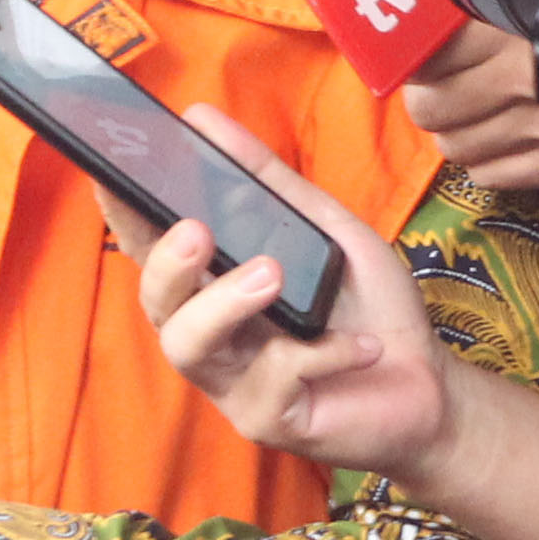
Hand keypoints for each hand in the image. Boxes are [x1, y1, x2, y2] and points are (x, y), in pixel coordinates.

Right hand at [97, 104, 460, 486]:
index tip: (108, 177)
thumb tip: (201, 118)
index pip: (151, 249)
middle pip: (158, 303)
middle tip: (196, 231)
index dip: (122, 217)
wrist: (430, 386)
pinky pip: (271, 383)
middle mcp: (212, 332)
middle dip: (165, 265)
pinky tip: (363, 344)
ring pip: (190, 347)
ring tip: (269, 275)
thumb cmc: (368, 306)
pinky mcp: (268, 422)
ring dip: (222, 306)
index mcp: (214, 285)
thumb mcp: (324, 229)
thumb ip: (266, 181)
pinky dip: (320, 354)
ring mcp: (233, 382)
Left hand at [400, 20, 538, 191]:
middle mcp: (531, 84)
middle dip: (432, 96)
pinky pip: (494, 177)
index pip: (428, 60)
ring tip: (480, 109)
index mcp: (517, 28)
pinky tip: (507, 134)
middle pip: (432, 110)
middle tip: (445, 83)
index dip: (421, 58)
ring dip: (460, 130)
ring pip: (457, 148)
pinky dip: (491, 159)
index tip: (427, 53)